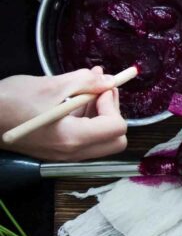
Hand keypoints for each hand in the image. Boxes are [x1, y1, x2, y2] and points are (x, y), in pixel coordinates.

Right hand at [0, 67, 127, 160]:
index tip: (100, 88)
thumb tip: (108, 81)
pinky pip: (84, 138)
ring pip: (101, 139)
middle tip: (100, 90)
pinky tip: (76, 97)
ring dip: (100, 112)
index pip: (117, 127)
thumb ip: (85, 82)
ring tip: (88, 86)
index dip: (112, 104)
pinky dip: (87, 118)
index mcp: (73, 138)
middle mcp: (72, 152)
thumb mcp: (51, 86)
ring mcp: (65, 154)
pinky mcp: (57, 149)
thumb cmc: (10, 101)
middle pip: (116, 139)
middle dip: (112, 112)